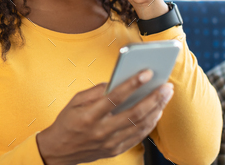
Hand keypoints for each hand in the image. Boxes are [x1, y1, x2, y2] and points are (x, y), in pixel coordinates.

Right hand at [36, 70, 173, 164]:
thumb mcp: (75, 101)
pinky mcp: (115, 150)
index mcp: (90, 115)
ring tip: (165, 96)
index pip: (115, 97)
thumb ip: (96, 90)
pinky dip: (150, 124)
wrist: (58, 151)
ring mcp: (110, 143)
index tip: (147, 73)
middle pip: (134, 113)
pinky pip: (138, 137)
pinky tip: (157, 112)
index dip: (133, 84)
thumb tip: (117, 81)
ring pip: (140, 126)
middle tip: (166, 86)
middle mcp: (101, 131)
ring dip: (156, 109)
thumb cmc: (67, 123)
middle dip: (154, 98)